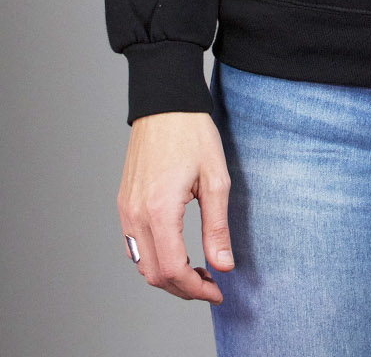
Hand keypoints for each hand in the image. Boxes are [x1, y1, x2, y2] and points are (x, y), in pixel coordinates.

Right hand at [117, 111, 234, 301]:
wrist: (165, 103)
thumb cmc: (192, 134)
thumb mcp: (215, 179)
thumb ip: (217, 227)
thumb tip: (223, 265)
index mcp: (159, 210)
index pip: (172, 270)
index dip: (195, 289)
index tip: (216, 290)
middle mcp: (135, 214)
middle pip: (154, 274)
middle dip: (183, 288)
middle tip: (210, 283)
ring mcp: (125, 209)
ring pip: (141, 264)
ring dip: (167, 275)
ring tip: (197, 270)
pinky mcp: (123, 202)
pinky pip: (134, 245)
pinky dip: (153, 258)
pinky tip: (177, 251)